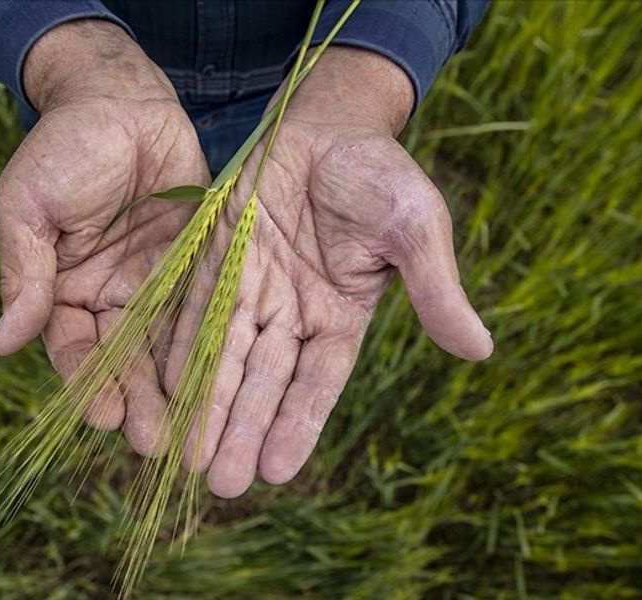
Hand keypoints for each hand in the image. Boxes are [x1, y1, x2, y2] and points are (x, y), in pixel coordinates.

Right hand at [0, 20, 208, 452]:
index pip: (73, 349)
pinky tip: (223, 380)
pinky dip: (209, 347)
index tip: (100, 416)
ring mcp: (154, 283)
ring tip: (191, 432)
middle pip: (123, 361)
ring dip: (175, 389)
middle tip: (156, 443)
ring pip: (165, 348)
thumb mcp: (30, 206)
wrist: (121, 99)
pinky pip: (201, 311)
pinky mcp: (194, 265)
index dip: (85, 383)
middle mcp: (109, 297)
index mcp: (63, 289)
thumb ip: (24, 274)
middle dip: (136, 402)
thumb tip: (0, 344)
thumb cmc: (64, 147)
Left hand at [164, 48, 492, 497]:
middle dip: (243, 430)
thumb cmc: (379, 173)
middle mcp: (291, 313)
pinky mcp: (214, 259)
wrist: (325, 121)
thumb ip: (436, 288)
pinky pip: (193, 309)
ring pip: (224, 356)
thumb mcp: (416, 227)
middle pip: (263, 382)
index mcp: (341, 316)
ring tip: (188, 456)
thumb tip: (480, 351)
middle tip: (222, 485)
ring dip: (207, 404)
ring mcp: (250, 288)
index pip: (317, 382)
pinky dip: (178, 346)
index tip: (278, 471)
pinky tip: (161, 387)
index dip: (297, 423)